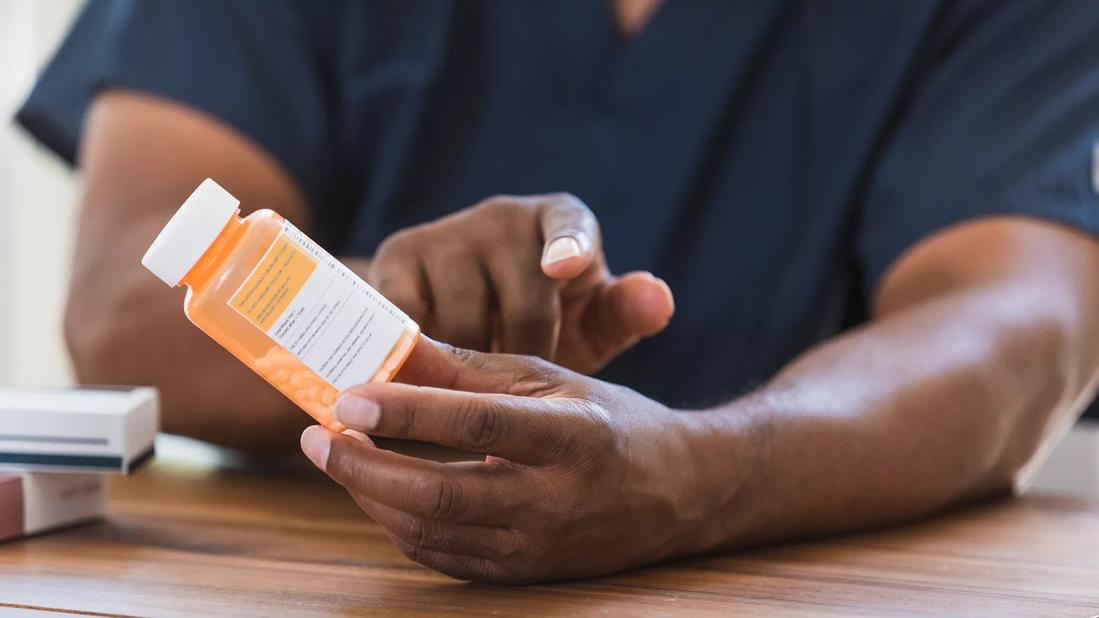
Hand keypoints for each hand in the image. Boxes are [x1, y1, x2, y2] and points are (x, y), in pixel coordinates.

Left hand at [299, 338, 725, 582]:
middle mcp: (556, 500)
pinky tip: (380, 489)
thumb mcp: (550, 380)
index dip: (407, 412)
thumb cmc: (610, 422)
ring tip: (339, 455)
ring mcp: (538, 547)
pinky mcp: (523, 574)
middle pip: (439, 494)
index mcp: (571, 436)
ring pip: (430, 532)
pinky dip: (400, 522)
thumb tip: (392, 348)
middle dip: (363, 468)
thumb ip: (469, 369)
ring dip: (371, 495)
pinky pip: (442, 556)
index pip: (477, 425)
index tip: (346, 397)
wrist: (679, 492)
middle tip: (317, 436)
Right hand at [367, 194, 674, 373]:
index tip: (564, 269)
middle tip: (520, 384)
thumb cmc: (545, 319)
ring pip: (466, 326)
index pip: (571, 229)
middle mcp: (504, 215)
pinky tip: (430, 372)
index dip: (568, 248)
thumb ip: (623, 314)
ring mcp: (448, 232)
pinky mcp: (397, 256)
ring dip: (473, 366)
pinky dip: (422, 357)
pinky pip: (413, 324)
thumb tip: (660, 299)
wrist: (456, 313)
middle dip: (526, 359)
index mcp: (562, 220)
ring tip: (478, 377)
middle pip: (523, 309)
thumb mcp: (588, 322)